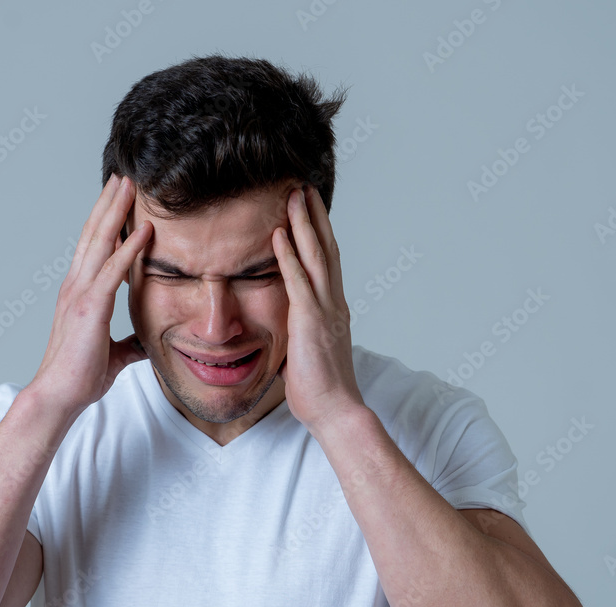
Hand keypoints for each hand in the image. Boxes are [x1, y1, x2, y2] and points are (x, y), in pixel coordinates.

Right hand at [28, 173, 151, 416]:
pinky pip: (113, 270)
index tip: (118, 198)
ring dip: (116, 211)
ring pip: (100, 242)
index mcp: (80, 292)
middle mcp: (76, 285)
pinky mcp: (91, 307)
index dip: (106, 221)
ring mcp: (81, 293)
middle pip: (94, 233)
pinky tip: (145, 230)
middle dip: (109, 203)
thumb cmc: (80, 377)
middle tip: (122, 176)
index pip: (94, 247)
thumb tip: (145, 342)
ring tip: (129, 184)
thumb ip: (128, 343)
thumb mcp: (113, 355)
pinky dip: (129, 248)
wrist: (58, 395)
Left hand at [272, 184, 365, 434]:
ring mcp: (325, 310)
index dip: (318, 233)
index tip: (309, 209)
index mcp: (333, 309)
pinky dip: (288, 256)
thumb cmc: (320, 389)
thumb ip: (301, 333)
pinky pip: (298, 281)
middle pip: (326, 248)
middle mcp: (334, 302)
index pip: (327, 262)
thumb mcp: (307, 352)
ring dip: (303, 224)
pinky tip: (278, 234)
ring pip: (316, 256)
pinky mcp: (311, 321)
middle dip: (313, 216)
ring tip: (293, 196)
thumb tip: (288, 330)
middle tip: (303, 187)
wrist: (336, 410)